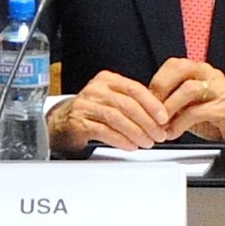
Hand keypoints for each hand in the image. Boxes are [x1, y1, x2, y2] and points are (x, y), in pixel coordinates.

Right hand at [48, 70, 172, 152]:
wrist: (61, 123)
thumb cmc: (92, 112)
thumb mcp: (112, 101)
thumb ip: (133, 104)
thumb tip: (160, 118)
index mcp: (108, 80)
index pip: (135, 89)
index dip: (152, 104)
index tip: (163, 118)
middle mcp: (96, 89)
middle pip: (127, 105)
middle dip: (147, 122)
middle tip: (158, 135)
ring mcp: (85, 105)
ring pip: (117, 118)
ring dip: (136, 133)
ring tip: (146, 143)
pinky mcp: (78, 122)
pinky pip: (104, 131)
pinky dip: (121, 140)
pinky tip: (130, 145)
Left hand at [150, 58, 224, 154]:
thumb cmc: (215, 114)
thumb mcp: (190, 104)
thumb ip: (171, 100)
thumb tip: (146, 106)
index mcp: (199, 70)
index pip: (173, 64)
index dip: (157, 82)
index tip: (145, 101)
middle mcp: (209, 74)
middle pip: (180, 69)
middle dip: (161, 90)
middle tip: (150, 111)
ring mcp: (220, 89)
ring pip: (189, 89)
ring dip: (170, 108)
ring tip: (161, 125)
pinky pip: (199, 111)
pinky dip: (181, 123)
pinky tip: (173, 133)